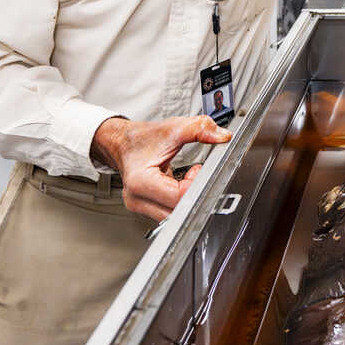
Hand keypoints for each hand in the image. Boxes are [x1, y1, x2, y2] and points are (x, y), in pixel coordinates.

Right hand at [91, 114, 231, 221]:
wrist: (122, 142)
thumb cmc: (142, 138)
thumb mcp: (173, 128)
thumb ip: (199, 129)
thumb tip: (223, 136)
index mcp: (141, 182)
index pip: (179, 197)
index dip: (196, 184)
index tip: (198, 170)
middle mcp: (138, 199)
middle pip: (179, 211)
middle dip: (194, 194)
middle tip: (196, 174)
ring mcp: (140, 206)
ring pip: (175, 216)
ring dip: (188, 198)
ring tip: (187, 178)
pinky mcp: (146, 208)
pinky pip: (170, 212)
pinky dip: (181, 200)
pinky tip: (181, 184)